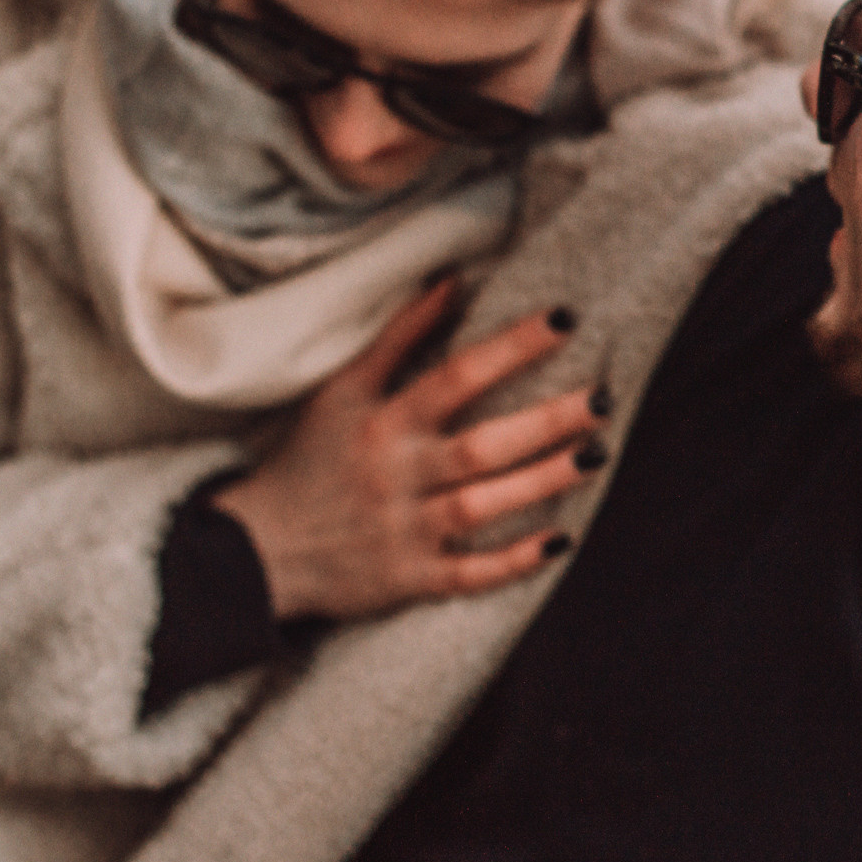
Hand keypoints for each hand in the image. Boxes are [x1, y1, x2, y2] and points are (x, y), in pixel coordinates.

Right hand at [212, 280, 605, 622]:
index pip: (456, 376)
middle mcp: (397, 473)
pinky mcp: (409, 580)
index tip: (566, 320)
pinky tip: (561, 539)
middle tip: (603, 399)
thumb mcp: (341, 391)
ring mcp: (404, 530)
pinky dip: (513, 561)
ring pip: (483, 505)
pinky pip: (469, 573)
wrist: (258, 550)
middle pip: (482, 446)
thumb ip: (397, 337)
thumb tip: (452, 281)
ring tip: (595, 455)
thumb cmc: (309, 459)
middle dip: (546, 423)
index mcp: (383, 422)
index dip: (511, 347)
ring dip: (542, 482)